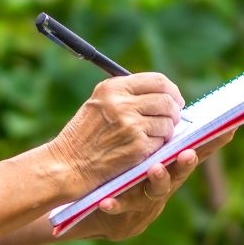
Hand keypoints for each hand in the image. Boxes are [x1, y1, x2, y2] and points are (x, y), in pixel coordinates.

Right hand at [48, 73, 185, 197]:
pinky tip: (143, 149)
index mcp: (113, 88)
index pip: (157, 80)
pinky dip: (157, 146)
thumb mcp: (98, 104)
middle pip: (166, 100)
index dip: (171, 90)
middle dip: (174, 111)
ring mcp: (131, 125)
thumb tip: (163, 93)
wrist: (69, 164)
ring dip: (166, 131)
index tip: (174, 99)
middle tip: (172, 120)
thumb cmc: (84, 136)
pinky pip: (161, 142)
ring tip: (153, 136)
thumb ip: (126, 94)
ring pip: (168, 122)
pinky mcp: (138, 146)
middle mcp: (122, 103)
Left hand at [72, 130, 234, 240]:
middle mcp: (168, 178)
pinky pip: (121, 205)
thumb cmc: (138, 169)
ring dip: (160, 178)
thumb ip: (162, 127)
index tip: (228, 129)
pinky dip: (115, 204)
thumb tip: (174, 97)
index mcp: (173, 161)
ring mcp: (149, 194)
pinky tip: (106, 201)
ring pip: (159, 188)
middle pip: (182, 169)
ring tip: (156, 168)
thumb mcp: (152, 148)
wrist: (113, 204)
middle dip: (186, 161)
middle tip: (188, 152)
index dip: (215, 141)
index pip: (198, 148)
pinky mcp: (128, 207)